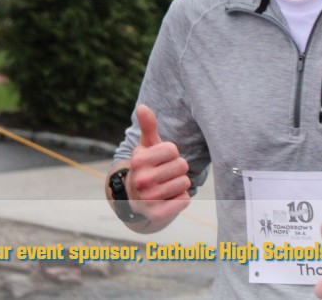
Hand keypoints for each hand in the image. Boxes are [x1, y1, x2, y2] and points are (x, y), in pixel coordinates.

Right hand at [126, 104, 190, 224]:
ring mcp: (148, 199)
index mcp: (138, 161)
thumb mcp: (146, 146)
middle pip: (182, 166)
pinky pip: (184, 200)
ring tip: (166, 186)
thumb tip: (142, 107)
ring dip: (180, 184)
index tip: (162, 159)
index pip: (173, 149)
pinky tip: (169, 199)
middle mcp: (141, 180)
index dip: (171, 153)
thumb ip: (148, 126)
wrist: (136, 198)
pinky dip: (181, 199)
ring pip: (185, 183)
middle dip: (178, 169)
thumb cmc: (147, 166)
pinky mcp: (157, 214)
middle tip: (166, 174)